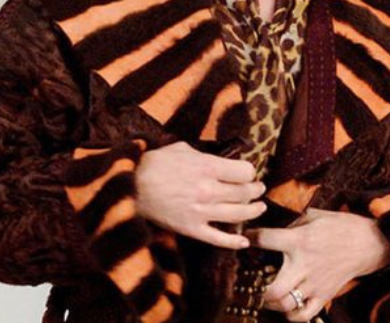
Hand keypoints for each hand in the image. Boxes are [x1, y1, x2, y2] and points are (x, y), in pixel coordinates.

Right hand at [134, 142, 265, 249]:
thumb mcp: (181, 148)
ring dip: (253, 211)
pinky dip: (234, 242)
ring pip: (239, 215)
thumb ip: (205, 155)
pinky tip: (244, 241)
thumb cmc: (154, 163)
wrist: (130, 186)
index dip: (249, 171)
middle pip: (245, 193)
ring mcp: (201, 212)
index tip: (247, 173)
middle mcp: (208, 190)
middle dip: (255, 190)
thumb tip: (220, 160)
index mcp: (207, 167)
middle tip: (258, 189)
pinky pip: (218, 239)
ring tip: (258, 208)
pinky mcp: (191, 229)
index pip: (245, 172)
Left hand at [252, 209, 389, 321]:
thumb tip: (271, 230)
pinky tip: (286, 306)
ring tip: (266, 296)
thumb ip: (290, 224)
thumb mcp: (313, 216)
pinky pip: (304, 314)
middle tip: (252, 283)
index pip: (265, 240)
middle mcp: (304, 265)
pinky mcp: (325, 295)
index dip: (250, 237)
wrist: (369, 243)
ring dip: (271, 303)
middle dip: (256, 289)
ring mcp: (315, 284)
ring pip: (286, 305)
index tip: (246, 238)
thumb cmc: (339, 226)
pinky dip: (291, 314)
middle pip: (273, 289)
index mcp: (299, 241)